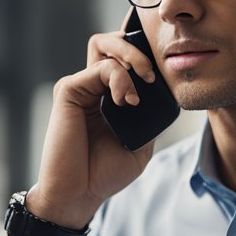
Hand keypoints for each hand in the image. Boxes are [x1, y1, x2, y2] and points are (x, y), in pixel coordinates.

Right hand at [28, 11, 162, 228]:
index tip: (167, 67)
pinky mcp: (68, 90)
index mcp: (111, 97)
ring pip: (106, 45)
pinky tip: (127, 101)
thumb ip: (151, 115)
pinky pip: (100, 68)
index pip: (128, 59)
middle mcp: (94, 87)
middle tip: (153, 74)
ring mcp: (81, 87)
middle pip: (115, 42)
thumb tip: (165, 90)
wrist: (79, 193)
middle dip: (140, 47)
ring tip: (144, 82)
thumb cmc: (105, 173)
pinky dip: (119, 78)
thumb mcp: (142, 144)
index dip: (146, 52)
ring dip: (131, 56)